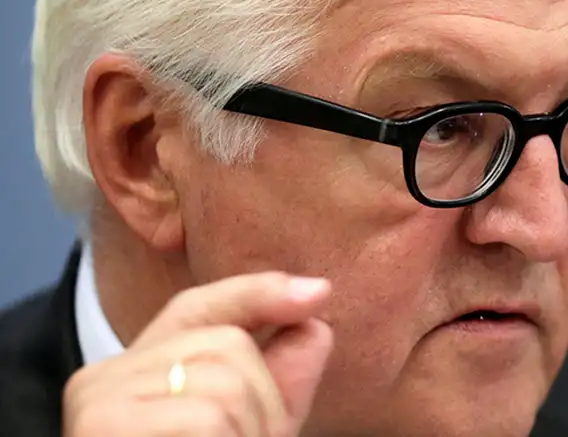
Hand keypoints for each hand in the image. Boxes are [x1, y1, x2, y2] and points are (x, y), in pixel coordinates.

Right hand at [63, 272, 334, 436]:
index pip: (199, 309)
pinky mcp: (102, 425)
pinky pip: (206, 417)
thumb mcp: (250, 433)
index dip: (259, 295)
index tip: (319, 295)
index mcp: (137, 373)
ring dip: (250, 434)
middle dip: (265, 402)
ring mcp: (98, 401)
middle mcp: (105, 377)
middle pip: (227, 346)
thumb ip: (278, 381)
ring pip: (224, 383)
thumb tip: (315, 323)